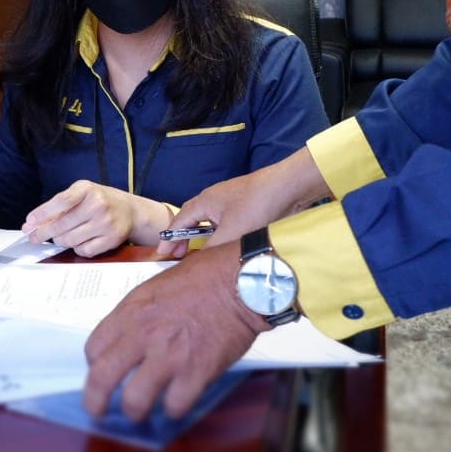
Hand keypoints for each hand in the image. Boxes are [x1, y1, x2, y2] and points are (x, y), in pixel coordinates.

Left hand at [23, 181, 168, 257]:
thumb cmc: (99, 200)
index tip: (29, 224)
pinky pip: (84, 251)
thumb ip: (58, 205)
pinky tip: (79, 241)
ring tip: (61, 236)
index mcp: (87, 189)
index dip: (41, 214)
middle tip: (34, 237)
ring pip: (70, 240)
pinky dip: (77, 248)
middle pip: (61, 226)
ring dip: (60, 241)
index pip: (60, 202)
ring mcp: (106, 223)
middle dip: (43, 234)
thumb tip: (32, 223)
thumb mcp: (81, 193)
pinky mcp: (111, 239)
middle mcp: (98, 205)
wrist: (130, 210)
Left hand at [83, 241, 266, 420]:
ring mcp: (169, 356)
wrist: (241, 281)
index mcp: (130, 311)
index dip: (95, 364)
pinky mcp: (196, 372)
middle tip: (98, 411)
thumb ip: (136, 315)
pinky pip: (174, 406)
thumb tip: (127, 341)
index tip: (103, 370)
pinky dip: (174, 409)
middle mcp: (143, 335)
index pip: (94, 348)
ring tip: (141, 412)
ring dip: (136, 411)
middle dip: (95, 402)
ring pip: (135, 401)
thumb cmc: (203, 278)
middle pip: (102, 379)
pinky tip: (177, 401)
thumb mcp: (156, 287)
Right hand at [166, 148, 327, 248]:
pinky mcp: (245, 207)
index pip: (179, 222)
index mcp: (204, 202)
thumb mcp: (231, 233)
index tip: (162, 255)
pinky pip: (223, 224)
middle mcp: (214, 199)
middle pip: (191, 220)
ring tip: (198, 255)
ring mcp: (230, 202)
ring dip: (201, 239)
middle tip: (177, 257)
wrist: (288, 187)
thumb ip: (212, 249)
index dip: (169, 240)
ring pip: (209, 223)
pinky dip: (217, 236)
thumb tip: (199, 264)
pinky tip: (223, 247)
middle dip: (182, 239)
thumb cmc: (258, 204)